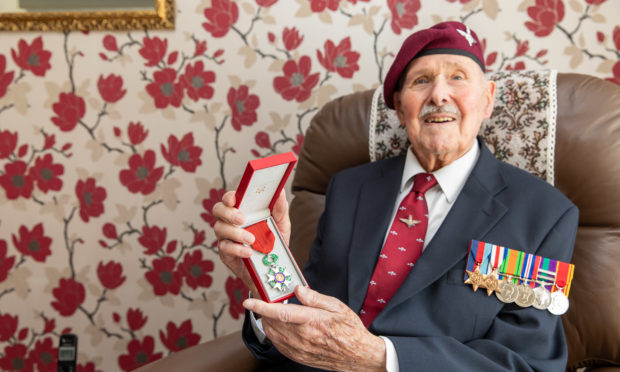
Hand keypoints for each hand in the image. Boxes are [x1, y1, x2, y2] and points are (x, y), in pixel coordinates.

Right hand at [213, 190, 290, 294]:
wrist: (272, 268)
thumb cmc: (273, 242)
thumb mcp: (281, 225)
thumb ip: (280, 209)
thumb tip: (280, 192)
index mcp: (243, 210)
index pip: (230, 198)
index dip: (229, 196)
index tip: (233, 199)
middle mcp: (231, 221)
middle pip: (218, 210)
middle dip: (228, 213)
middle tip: (242, 219)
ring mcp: (226, 237)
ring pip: (219, 228)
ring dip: (235, 233)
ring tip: (252, 239)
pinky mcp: (226, 253)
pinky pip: (225, 247)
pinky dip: (237, 249)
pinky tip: (249, 251)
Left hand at [243, 286, 385, 371]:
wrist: (358, 355)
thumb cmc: (349, 329)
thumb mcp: (336, 306)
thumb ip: (315, 298)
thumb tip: (298, 289)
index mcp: (311, 321)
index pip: (280, 313)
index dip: (261, 306)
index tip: (249, 301)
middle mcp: (303, 337)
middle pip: (272, 323)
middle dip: (264, 311)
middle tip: (265, 300)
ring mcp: (300, 349)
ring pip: (273, 334)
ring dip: (267, 322)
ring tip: (272, 312)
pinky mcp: (299, 357)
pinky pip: (279, 345)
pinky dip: (274, 334)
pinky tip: (279, 327)